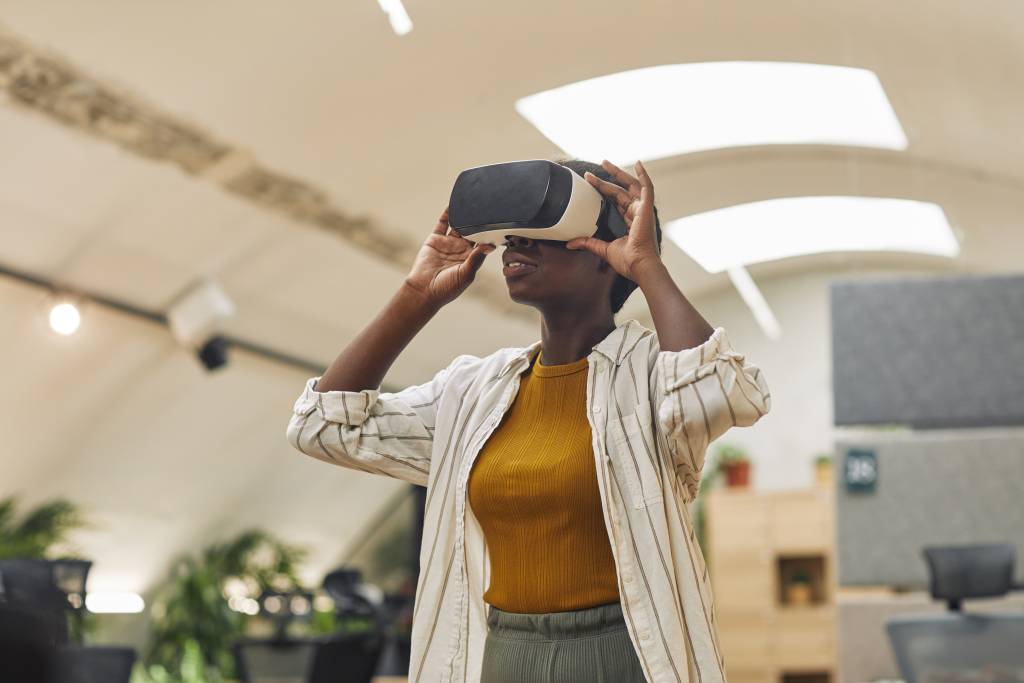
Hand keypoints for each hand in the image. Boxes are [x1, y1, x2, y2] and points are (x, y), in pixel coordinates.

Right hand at [403, 207, 494, 307]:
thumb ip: (476, 259)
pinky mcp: (435, 239)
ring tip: (472, 203)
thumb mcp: (466, 274)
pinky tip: (453, 204)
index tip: (499, 223)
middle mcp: (461, 250)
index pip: (484, 242)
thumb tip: (490, 245)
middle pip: (472, 231)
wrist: (423, 290)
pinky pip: (442, 223)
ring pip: (459, 225)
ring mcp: (448, 244)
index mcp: (471, 259)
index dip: (490, 234)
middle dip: (479, 222)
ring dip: (464, 215)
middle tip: (487, 208)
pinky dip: (447, 214)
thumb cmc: (447, 288)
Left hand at [566, 160, 661, 281]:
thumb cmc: (628, 261)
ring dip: (617, 173)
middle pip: (620, 190)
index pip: (615, 200)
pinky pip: (646, 187)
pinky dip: (643, 175)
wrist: (639, 266)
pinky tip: (638, 164)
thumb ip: (588, 243)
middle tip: (590, 173)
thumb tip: (569, 244)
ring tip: (604, 163)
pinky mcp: (646, 208)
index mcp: (630, 221)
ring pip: (629, 185)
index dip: (602, 190)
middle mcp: (637, 212)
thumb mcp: (603, 249)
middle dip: (605, 180)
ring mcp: (642, 209)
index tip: (589, 183)